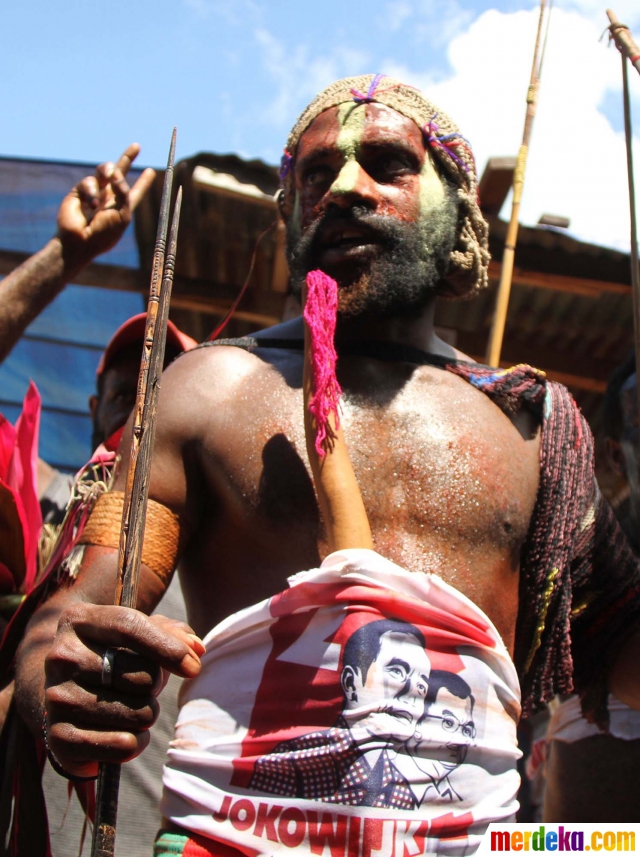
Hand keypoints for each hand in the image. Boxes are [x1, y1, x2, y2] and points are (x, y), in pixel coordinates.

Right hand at [44, 604, 203, 777]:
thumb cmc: (113, 656)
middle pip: (141, 676)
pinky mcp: (58, 738)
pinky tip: (122, 733)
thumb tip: (197, 649)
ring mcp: (56, 697)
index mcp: (80, 620)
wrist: (62, 693)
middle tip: (141, 686)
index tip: (194, 667)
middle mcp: (61, 656)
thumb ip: (172, 633)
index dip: (167, 647)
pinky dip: (135, 744)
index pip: (129, 627)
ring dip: (147, 716)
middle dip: (155, 686)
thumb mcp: (138, 633)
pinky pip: (123, 746)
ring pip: (137, 714)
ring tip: (129, 708)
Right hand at [56, 143, 155, 268]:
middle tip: (137, 146)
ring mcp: (94, 194)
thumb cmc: (103, 234)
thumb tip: (116, 172)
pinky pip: (89, 182)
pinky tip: (92, 205)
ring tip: (109, 176)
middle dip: (127, 159)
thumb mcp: (123, 215)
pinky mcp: (79, 192)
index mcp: (122, 207)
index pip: (135, 192)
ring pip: (104, 171)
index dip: (143, 182)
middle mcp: (109, 198)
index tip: (151, 171)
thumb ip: (125, 193)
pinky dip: (92, 191)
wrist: (79, 242)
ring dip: (107, 170)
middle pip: (119, 174)